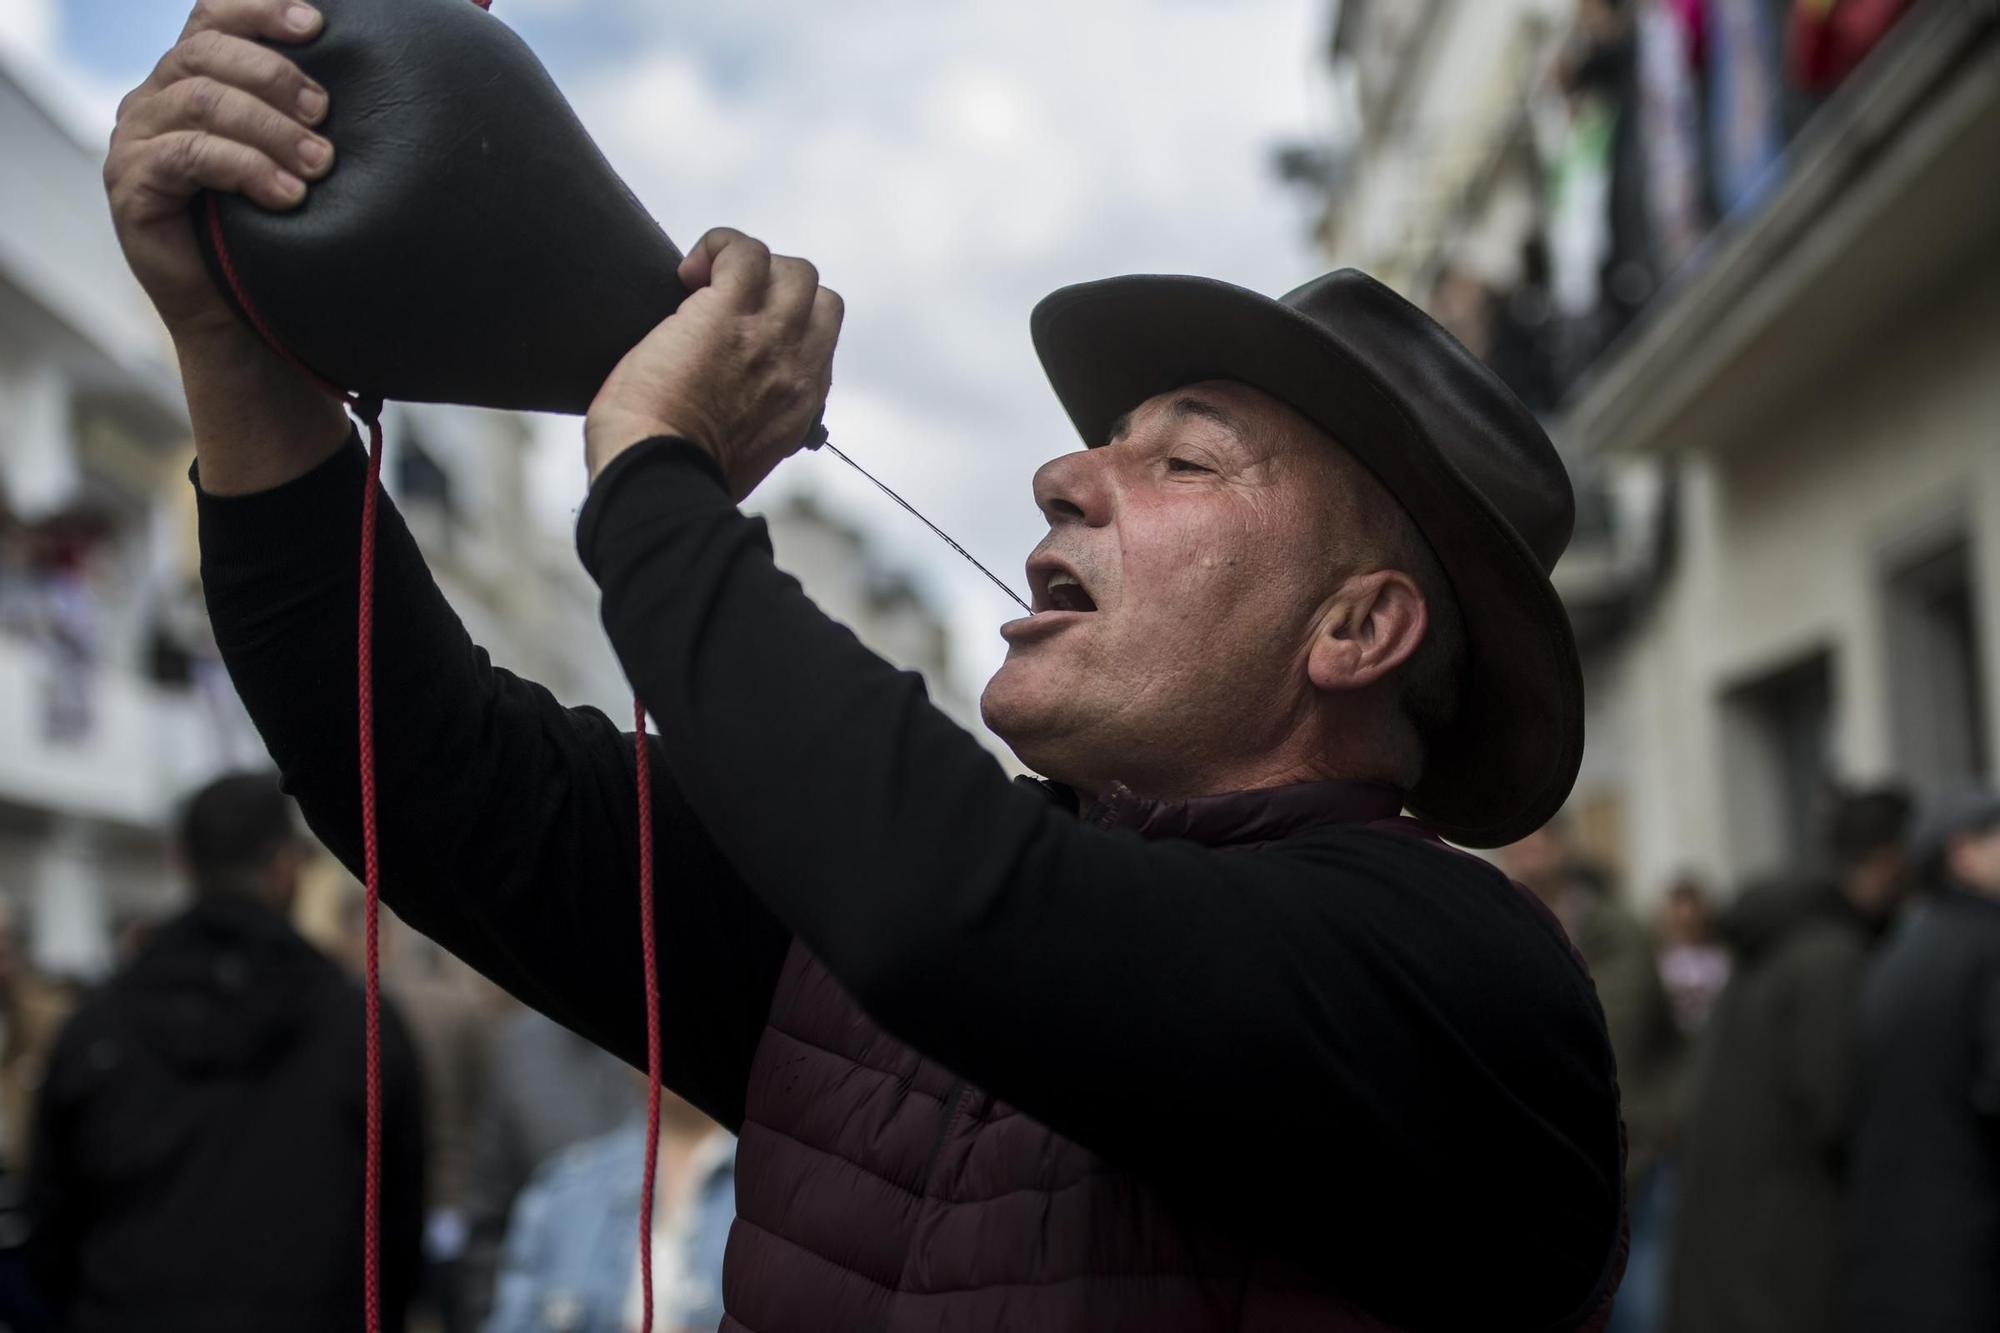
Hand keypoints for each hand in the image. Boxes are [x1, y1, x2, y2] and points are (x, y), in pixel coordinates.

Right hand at [107, 0, 349, 494]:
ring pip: (200, 100)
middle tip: (327, 116)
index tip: (319, 25)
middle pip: (207, 51)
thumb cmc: (289, 239)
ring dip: (268, 127)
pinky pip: (185, 155)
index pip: (215, 15)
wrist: (252, 326)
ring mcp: (136, 141)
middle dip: (275, 75)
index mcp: (196, 79)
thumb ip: (325, 117)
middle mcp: (156, 100)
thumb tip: (409, 66)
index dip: (261, 10)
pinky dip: (243, 167)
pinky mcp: (131, 187)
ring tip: (320, 165)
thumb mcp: (311, 167)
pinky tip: (288, 195)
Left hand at [585, 228, 842, 500]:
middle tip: (728, 306)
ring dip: (748, 265)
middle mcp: (799, 363)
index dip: (790, 325)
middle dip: (776, 288)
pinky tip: (688, 272)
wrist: (662, 474)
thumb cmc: (686, 475)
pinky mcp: (728, 308)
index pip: (822, 340)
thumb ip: (762, 428)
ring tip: (704, 284)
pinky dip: (717, 247)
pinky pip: (741, 250)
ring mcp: (770, 332)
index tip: (750, 335)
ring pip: (790, 268)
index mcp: (804, 401)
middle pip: (817, 295)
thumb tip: (739, 418)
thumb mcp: (751, 459)